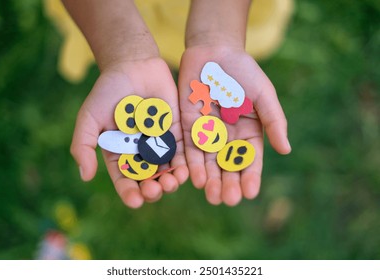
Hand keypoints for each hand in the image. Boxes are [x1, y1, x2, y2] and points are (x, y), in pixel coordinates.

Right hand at [71, 58, 188, 207]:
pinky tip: (187, 170)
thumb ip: (84, 145)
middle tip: (156, 191)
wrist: (132, 65)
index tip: (135, 201)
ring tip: (172, 182)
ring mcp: (160, 143)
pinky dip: (185, 163)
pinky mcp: (177, 132)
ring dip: (171, 180)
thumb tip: (85, 176)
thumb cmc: (107, 91)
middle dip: (153, 189)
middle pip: (149, 178)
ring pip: (167, 169)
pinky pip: (182, 151)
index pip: (125, 179)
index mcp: (120, 153)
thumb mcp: (89, 118)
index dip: (129, 192)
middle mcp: (141, 152)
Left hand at [179, 45, 290, 205]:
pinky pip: (189, 149)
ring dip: (210, 180)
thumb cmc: (243, 71)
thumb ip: (274, 121)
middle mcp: (227, 138)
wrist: (214, 51)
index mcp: (248, 132)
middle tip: (228, 200)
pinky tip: (195, 178)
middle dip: (228, 184)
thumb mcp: (263, 95)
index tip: (251, 193)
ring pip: (208, 163)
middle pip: (228, 167)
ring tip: (212, 196)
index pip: (250, 160)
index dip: (251, 177)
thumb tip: (286, 150)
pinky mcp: (188, 127)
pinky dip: (192, 164)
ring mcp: (207, 134)